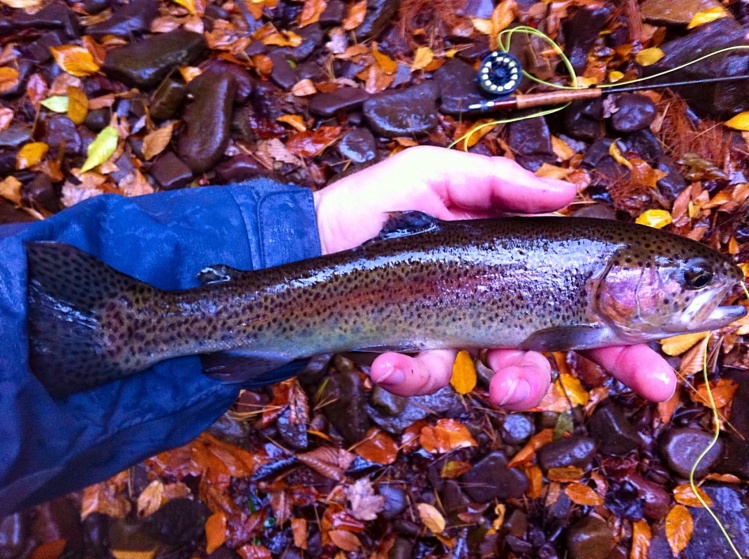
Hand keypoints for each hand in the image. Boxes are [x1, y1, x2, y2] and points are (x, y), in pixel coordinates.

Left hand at [313, 146, 676, 409]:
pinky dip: (414, 373)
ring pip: (505, 374)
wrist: (306, 241)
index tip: (659, 354)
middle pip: (563, 344)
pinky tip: (393, 359)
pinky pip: (426, 378)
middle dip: (608, 367)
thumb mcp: (436, 174)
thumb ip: (499, 183)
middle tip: (652, 387)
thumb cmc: (372, 206)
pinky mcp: (411, 353)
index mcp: (508, 260)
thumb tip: (570, 188)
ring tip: (501, 389)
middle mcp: (490, 303)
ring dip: (516, 385)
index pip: (578, 296)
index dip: (621, 328)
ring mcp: (454, 334)